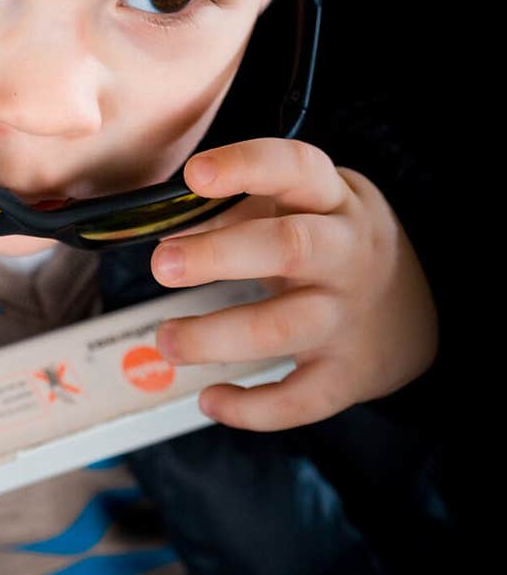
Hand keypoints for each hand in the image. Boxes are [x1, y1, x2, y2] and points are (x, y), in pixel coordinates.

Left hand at [151, 139, 438, 430]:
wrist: (412, 315)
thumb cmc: (331, 246)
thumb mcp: (302, 209)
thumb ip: (238, 211)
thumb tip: (167, 229)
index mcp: (334, 200)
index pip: (298, 167)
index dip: (247, 165)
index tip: (194, 174)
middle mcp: (347, 254)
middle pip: (290, 247)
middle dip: (219, 255)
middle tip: (161, 266)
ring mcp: (348, 317)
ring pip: (283, 328)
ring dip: (215, 337)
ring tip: (167, 340)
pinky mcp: (347, 375)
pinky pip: (299, 400)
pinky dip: (250, 408)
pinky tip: (210, 400)